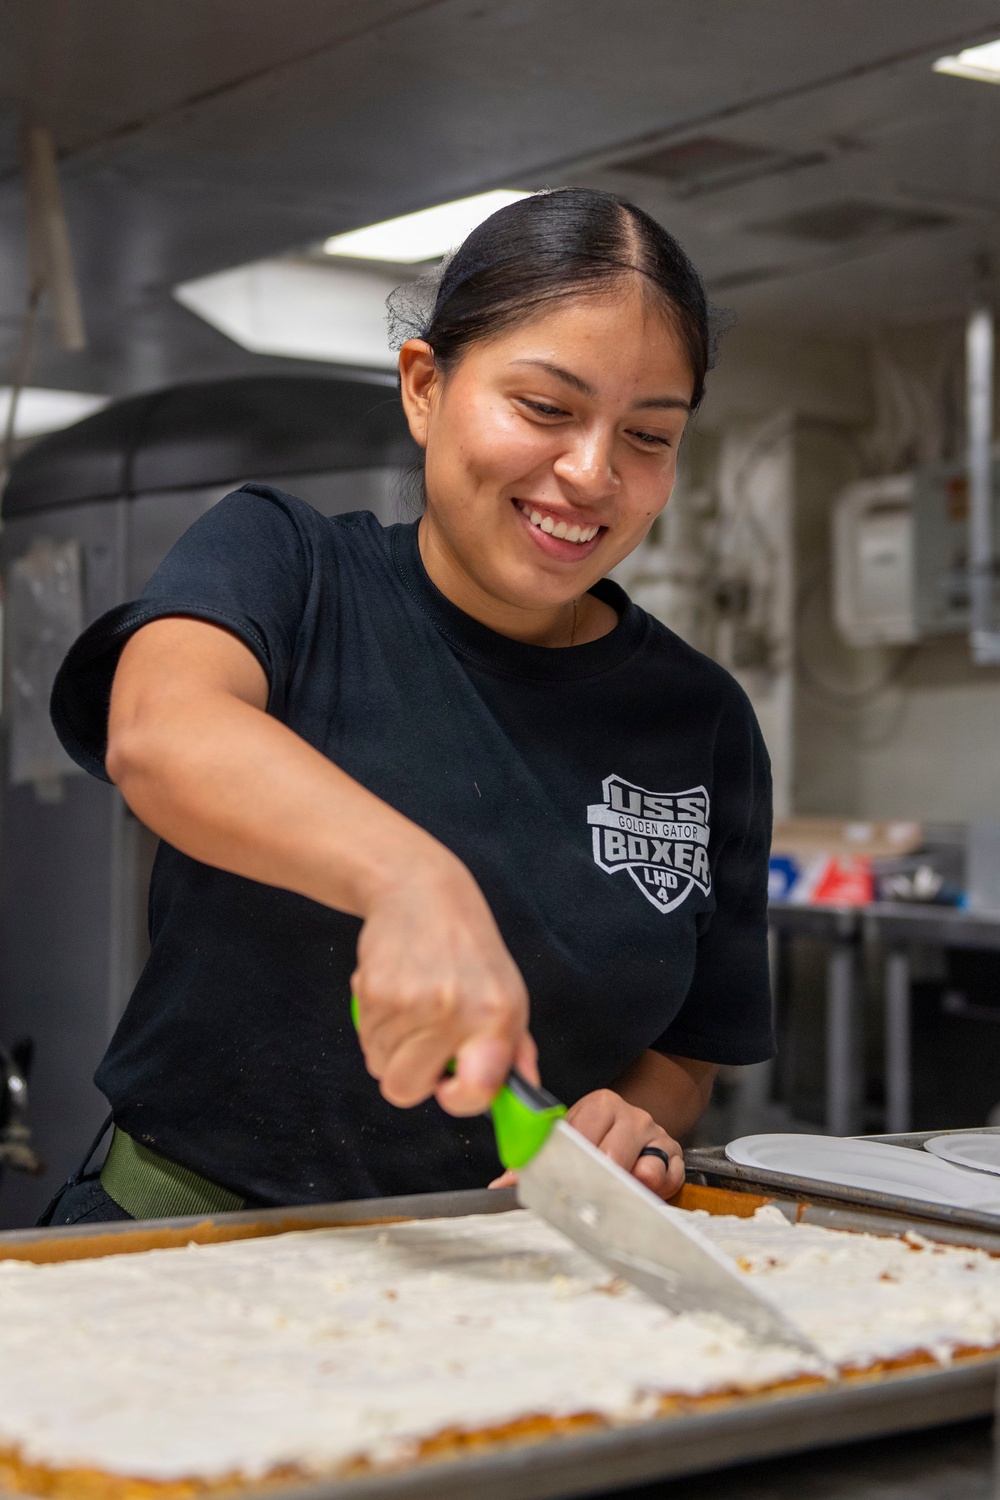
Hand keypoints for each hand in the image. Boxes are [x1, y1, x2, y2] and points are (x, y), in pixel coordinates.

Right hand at [351, 850, 536, 1116]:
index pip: (474, 1092)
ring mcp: (408, 1001)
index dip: (457, 1100)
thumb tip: (526, 1096)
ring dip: (393, 1048)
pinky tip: (397, 994)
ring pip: (380, 1065)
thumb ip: (516, 1051)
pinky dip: (377, 1026)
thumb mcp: (508, 994)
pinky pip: (364, 1038)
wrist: (420, 892)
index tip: (453, 1086)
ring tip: (414, 1008)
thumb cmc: (470, 949)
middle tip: (427, 1046)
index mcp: (495, 1017)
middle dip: (411, 1077)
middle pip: (404, 1090)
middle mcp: (452, 1011)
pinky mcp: (372, 991)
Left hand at [490, 1087, 683, 1199]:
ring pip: (644, 1167)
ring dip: (629, 1186)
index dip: (566, 1165)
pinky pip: (669, 1177)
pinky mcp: (674, 1154)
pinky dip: (658, 1190)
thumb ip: (535, 1162)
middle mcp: (630, 1115)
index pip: (579, 1136)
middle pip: (611, 1156)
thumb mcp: (569, 1141)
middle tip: (586, 1197)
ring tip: (619, 1191)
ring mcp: (654, 1133)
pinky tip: (646, 1190)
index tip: (556, 1185)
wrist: (636, 1127)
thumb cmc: (596, 1139)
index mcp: (599, 1105)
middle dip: (597, 1183)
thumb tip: (500, 1185)